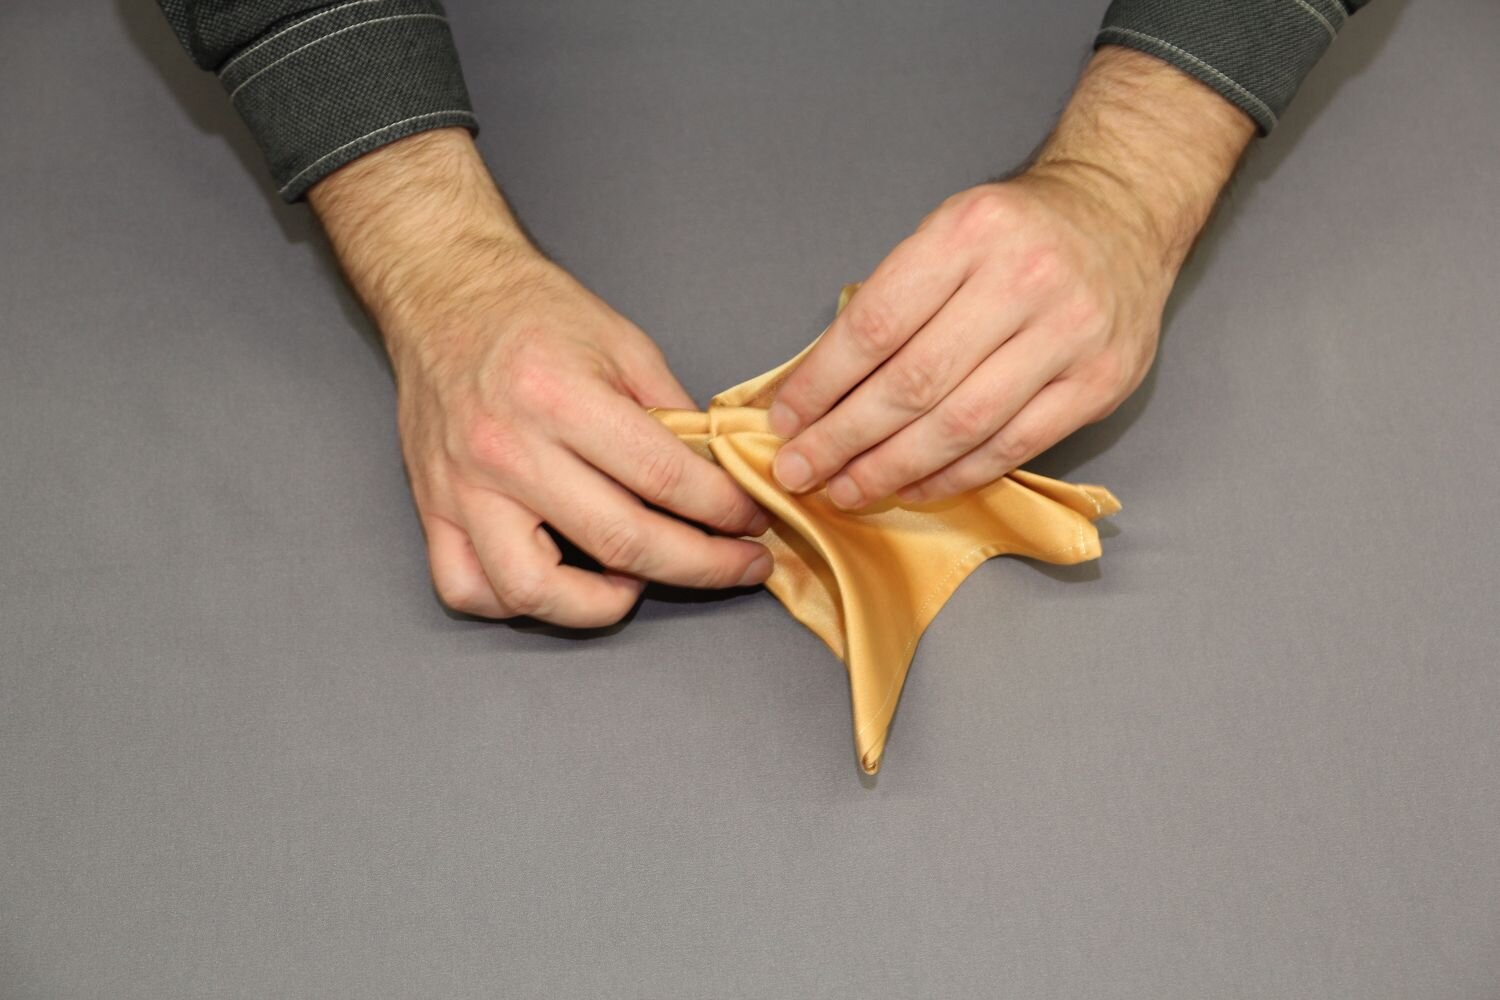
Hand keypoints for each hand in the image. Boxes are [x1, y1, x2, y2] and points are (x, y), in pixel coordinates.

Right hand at [309, 129, 772, 627]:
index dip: (724, 509)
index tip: (752, 520)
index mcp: (560, 396)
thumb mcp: (624, 342)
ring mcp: (463, 486)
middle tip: (739, 565)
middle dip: (701, 565)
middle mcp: (507, 448)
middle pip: (620, 542)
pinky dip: (516, 603)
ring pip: (534, 589)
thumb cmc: (531, 312)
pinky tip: (558, 584)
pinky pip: (468, 588)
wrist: (443, 289)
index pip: (663, 477)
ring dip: (601, 604)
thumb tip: (723, 472)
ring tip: (637, 583)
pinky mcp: (433, 507)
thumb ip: (674, 412)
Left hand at [765, 46, 1254, 506]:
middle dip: (845, 437)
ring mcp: (1069, 335)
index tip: (784, 419)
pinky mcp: (1099, 383)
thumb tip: (818, 386)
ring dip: (892, 467)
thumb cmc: (1017, 229)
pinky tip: (912, 486)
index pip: (876, 325)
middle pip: (914, 383)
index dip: (822, 382)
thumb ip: (895, 300)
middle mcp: (1023, 281)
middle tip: (800, 470)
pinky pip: (1013, 446)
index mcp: (969, 234)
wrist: (1124, 209)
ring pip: (962, 424)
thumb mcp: (948, 231)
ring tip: (846, 489)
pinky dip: (954, 474)